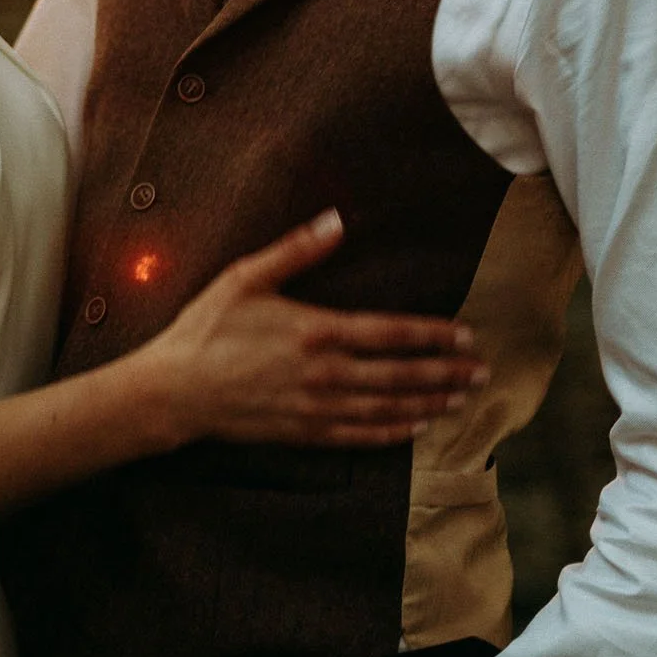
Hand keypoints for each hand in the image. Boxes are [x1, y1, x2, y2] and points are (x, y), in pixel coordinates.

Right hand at [145, 210, 486, 447]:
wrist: (175, 390)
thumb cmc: (206, 328)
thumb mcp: (246, 276)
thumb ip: (295, 249)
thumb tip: (335, 220)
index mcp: (316, 331)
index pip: (391, 333)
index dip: (433, 335)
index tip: (465, 334)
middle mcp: (325, 373)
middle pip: (400, 375)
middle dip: (445, 372)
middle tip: (481, 371)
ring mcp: (316, 407)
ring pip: (387, 408)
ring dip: (428, 402)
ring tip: (460, 398)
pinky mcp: (304, 432)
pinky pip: (360, 436)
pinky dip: (393, 431)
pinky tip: (415, 427)